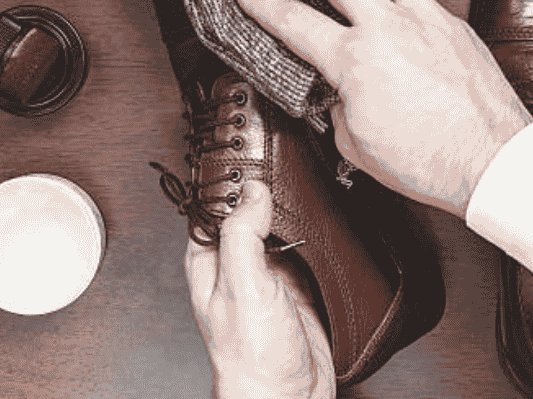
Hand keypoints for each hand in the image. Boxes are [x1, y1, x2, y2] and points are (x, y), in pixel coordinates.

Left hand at [185, 181, 334, 398]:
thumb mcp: (242, 287)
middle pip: (249, 214)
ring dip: (294, 217)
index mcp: (209, 262)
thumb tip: (251, 191)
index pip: (212, 208)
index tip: (248, 158)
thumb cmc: (251, 358)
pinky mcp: (298, 287)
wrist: (290, 396)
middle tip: (284, 170)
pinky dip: (316, 239)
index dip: (228, 182)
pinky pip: (306, 251)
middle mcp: (236, 266)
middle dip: (267, 195)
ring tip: (306, 196)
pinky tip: (322, 229)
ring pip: (279, 230)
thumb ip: (243, 236)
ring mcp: (268, 276)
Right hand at [234, 0, 532, 216]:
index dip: (260, 0)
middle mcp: (389, 29)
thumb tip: (336, 95)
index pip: (291, 19)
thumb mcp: (357, 145)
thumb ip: (337, 109)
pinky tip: (400, 19)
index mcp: (355, 60)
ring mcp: (426, 20)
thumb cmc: (430, 161)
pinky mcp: (455, 25)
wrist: (490, 162)